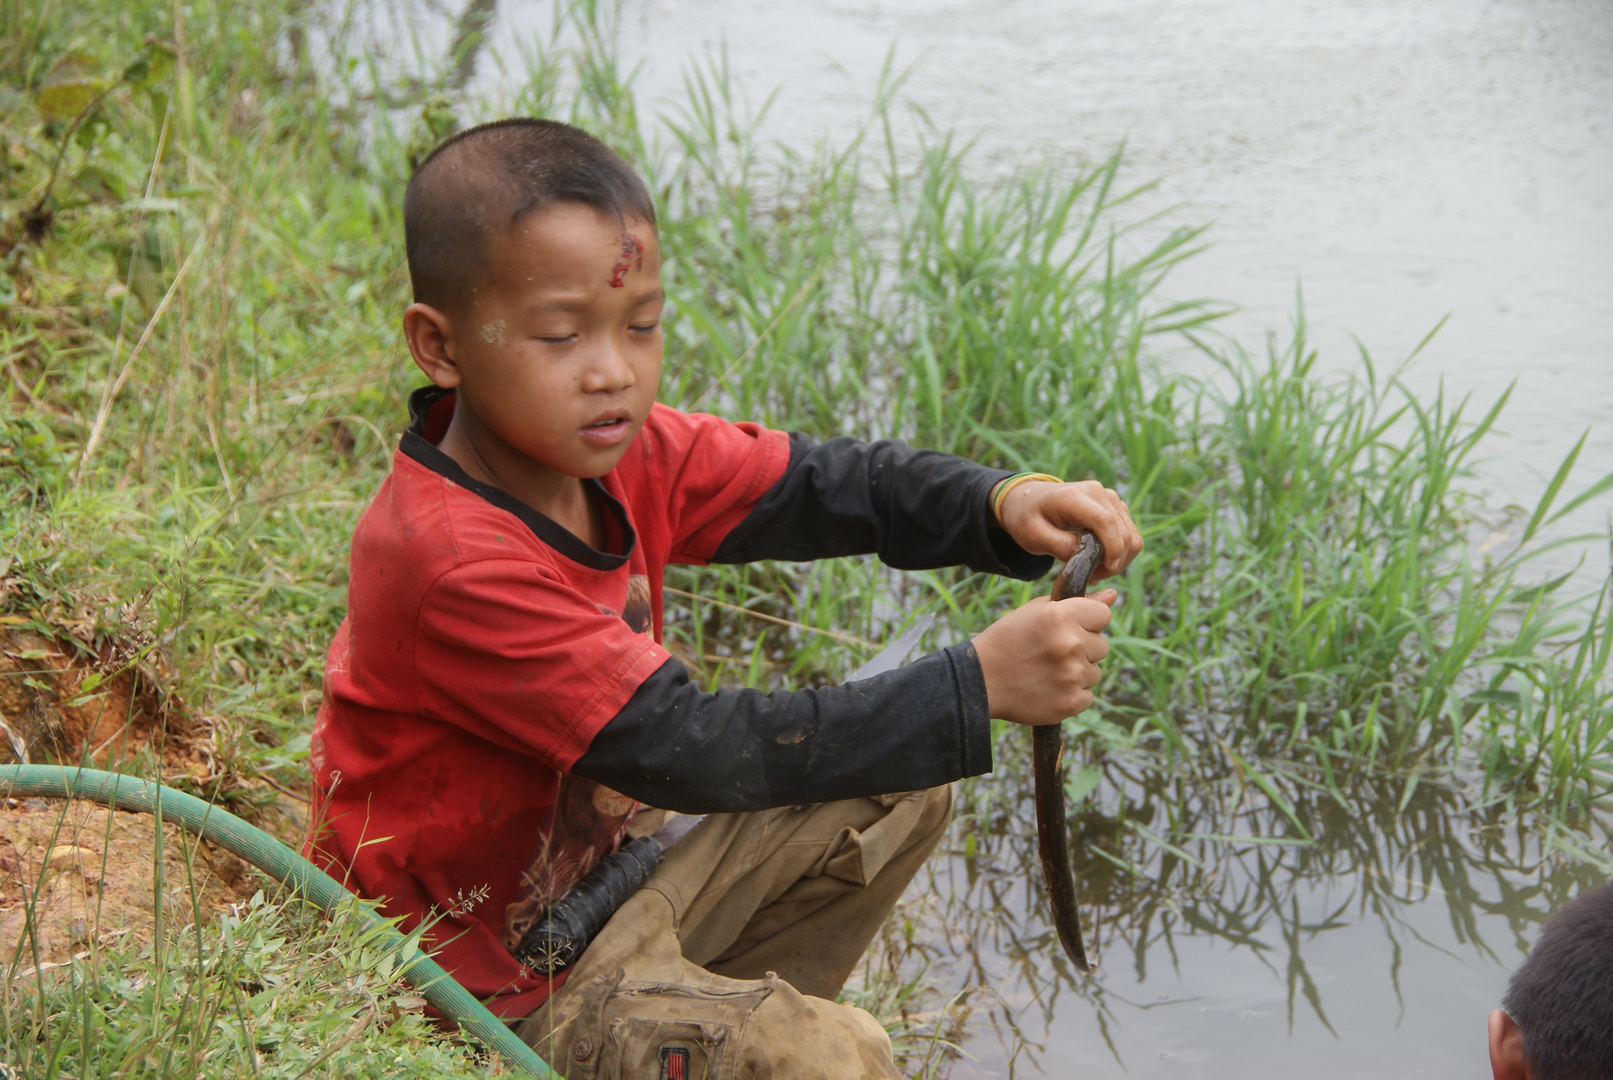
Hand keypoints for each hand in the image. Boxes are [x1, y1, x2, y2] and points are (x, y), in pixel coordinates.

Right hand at [972, 590, 1116, 725]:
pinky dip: (1071, 694)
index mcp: (1061, 616)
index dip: (1087, 622)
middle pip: (1102, 645)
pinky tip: (1048, 688)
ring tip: (1047, 672)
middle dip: (1083, 648)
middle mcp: (1071, 644)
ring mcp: (1072, 676)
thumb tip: (1113, 595)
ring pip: (1095, 672)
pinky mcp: (1071, 702)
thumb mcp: (1034, 611)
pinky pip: (1087, 696)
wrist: (980, 681)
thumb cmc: (1007, 641)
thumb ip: (1076, 602)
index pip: (1103, 615)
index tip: (1069, 629)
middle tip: (1052, 653)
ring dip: (1077, 672)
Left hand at [997, 478, 1142, 580]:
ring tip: (1093, 571)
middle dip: (1113, 562)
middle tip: (1090, 577)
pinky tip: (1098, 560)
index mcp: (1074, 496)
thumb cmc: (1028, 517)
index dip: (1112, 549)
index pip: (1105, 521)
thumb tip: (1084, 556)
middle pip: (1124, 534)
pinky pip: (1130, 535)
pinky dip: (1119, 553)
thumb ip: (1056, 545)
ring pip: (1132, 538)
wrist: (1030, 499)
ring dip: (1117, 560)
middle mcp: (1098, 493)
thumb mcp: (1032, 535)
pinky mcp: (1116, 507)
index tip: (1103, 571)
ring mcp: (1110, 499)